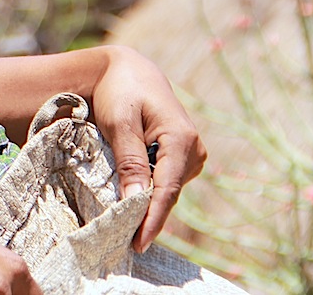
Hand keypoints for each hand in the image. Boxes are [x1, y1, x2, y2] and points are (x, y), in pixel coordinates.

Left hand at [89, 46, 206, 251]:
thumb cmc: (121, 91)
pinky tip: (131, 195)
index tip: (139, 243)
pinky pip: (164, 180)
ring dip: (146, 200)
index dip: (152, 218)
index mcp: (182, 139)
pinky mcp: (181, 156)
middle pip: (167, 192)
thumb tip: (135, 202)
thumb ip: (130, 161)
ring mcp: (190, 154)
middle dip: (147, 214)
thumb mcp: (120, 123)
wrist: (128, 70)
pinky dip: (148, 188)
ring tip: (122, 217)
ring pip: (166, 189)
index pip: (167, 189)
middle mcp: (193, 149)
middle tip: (122, 238)